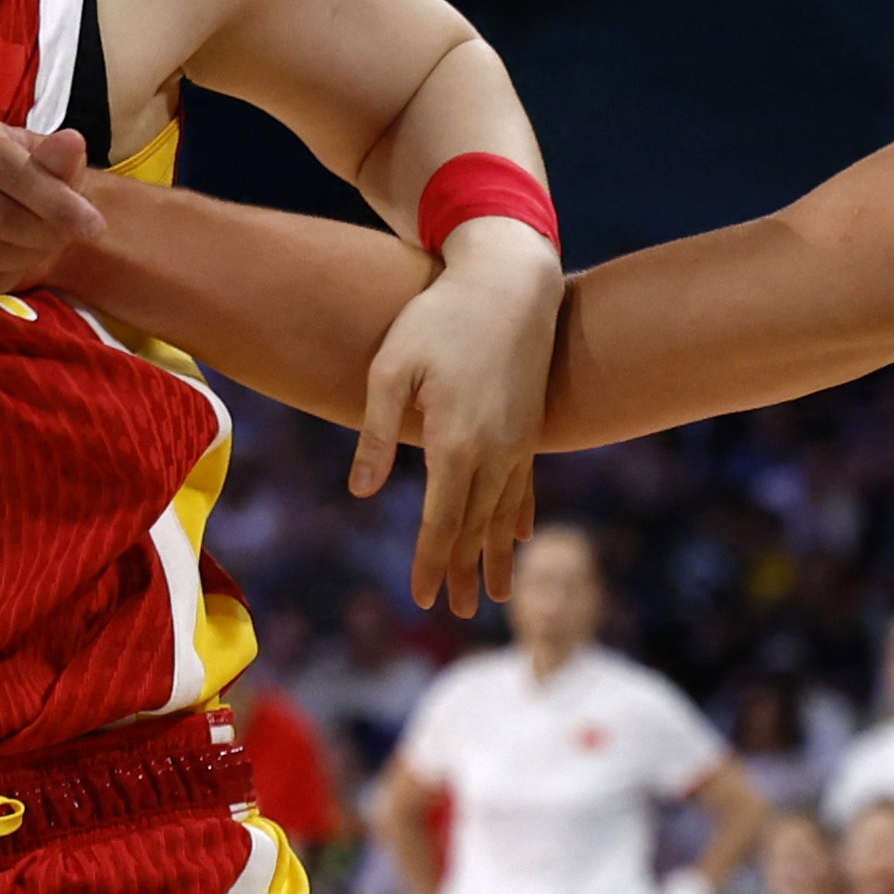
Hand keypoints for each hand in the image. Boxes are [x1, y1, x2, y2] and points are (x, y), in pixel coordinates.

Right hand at [0, 120, 105, 303]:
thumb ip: (62, 158)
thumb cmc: (38, 181)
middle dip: (44, 233)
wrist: (18, 212)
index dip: (56, 203)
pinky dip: (3, 279)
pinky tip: (15, 264)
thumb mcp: (57, 164)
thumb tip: (70, 142)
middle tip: (66, 236)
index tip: (93, 225)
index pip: (11, 173)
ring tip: (42, 246)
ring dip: (26, 257)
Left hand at [350, 227, 556, 613]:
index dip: (430, 562)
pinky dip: (520, 516)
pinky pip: (526, 484)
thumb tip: (363, 493)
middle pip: (476, 528)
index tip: (421, 598)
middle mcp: (495, 452)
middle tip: (452, 611)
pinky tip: (520, 539)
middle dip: (463, 572)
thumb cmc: (439, 317)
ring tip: (493, 595)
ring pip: (505, 514)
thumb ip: (377, 433)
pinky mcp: (531, 426)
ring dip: (496, 556)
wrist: (511, 281)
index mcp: (456, 443)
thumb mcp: (392, 368)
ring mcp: (519, 441)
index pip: (441, 522)